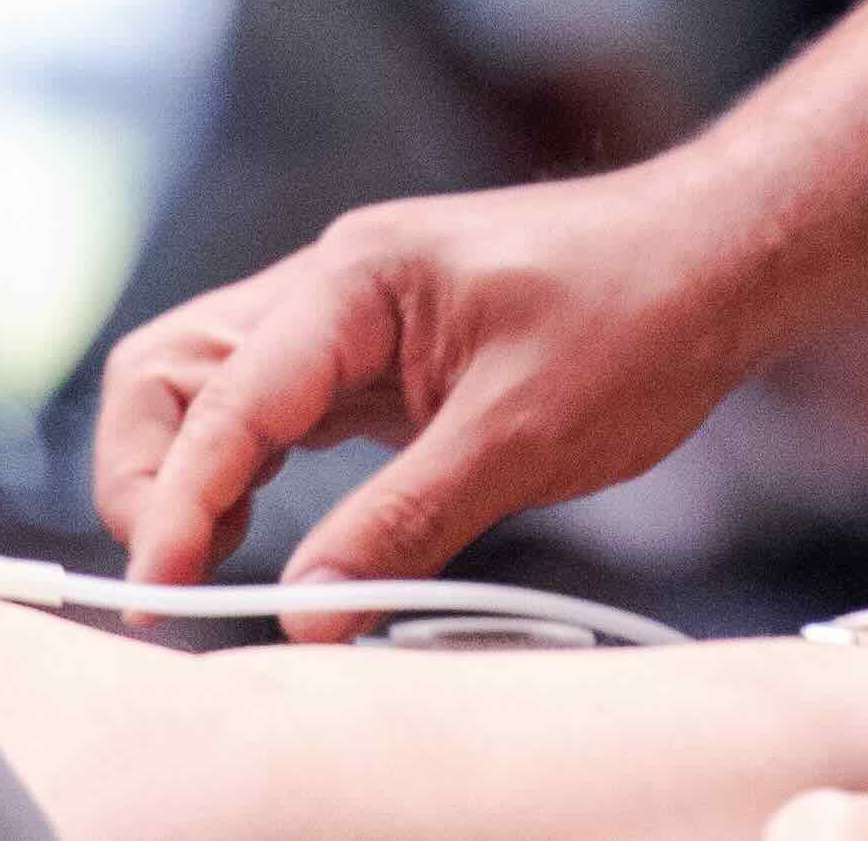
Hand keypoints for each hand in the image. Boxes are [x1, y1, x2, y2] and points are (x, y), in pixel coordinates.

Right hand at [90, 161, 754, 583]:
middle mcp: (331, 288)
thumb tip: (311, 610)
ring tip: (210, 571)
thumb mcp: (523, 436)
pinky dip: (244, 472)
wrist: (717, 257)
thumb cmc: (640, 311)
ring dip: (191, 476)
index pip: (222, 396)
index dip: (177, 500)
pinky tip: (265, 534)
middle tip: (177, 582)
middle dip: (151, 476)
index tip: (166, 590)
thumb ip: (405, 522)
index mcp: (355, 281)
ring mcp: (348, 319)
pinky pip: (272, 410)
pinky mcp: (376, 357)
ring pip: (210, 389)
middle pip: (173, 371)